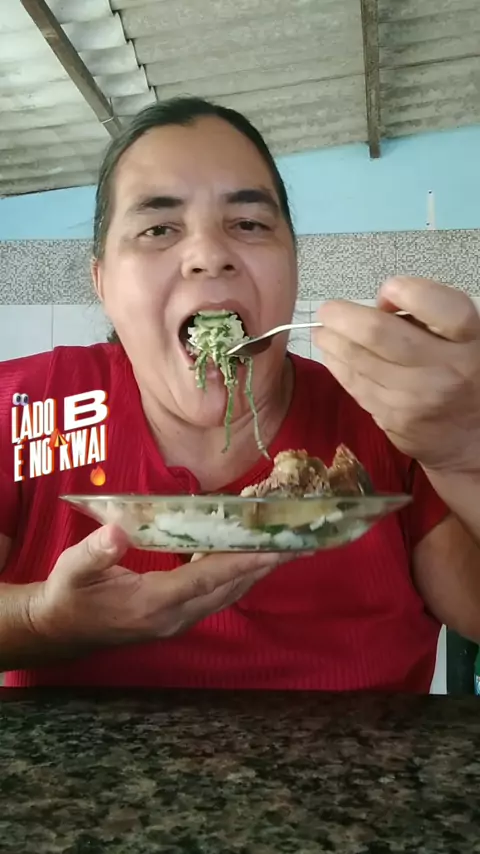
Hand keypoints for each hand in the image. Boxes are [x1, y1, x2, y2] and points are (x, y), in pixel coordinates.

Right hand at [30, 524, 294, 648]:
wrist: (60, 630)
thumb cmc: (68, 594)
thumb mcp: (72, 570)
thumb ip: (95, 552)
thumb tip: (118, 532)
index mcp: (153, 603)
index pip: (206, 579)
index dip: (242, 562)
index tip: (275, 548)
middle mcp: (175, 616)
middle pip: (229, 588)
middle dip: (265, 565)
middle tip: (301, 542)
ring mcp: (179, 620)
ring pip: (228, 594)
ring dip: (257, 570)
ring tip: (288, 547)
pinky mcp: (178, 617)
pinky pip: (218, 595)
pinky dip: (238, 574)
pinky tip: (251, 556)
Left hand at [313, 277, 479, 471]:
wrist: (472, 438)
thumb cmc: (463, 373)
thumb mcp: (465, 337)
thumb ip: (431, 313)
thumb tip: (381, 303)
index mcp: (469, 341)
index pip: (440, 307)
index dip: (409, 292)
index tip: (389, 289)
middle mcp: (445, 371)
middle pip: (380, 335)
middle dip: (343, 317)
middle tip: (327, 311)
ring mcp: (416, 398)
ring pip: (359, 362)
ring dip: (332, 342)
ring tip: (323, 332)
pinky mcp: (395, 419)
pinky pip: (356, 386)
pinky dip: (338, 366)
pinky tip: (332, 355)